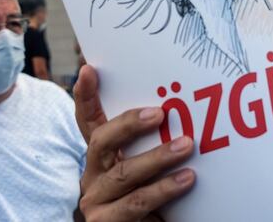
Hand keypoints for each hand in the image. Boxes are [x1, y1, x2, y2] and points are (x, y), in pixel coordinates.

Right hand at [73, 65, 195, 221]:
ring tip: (187, 146)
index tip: (89, 69)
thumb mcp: (146, 166)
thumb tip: (175, 106)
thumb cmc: (148, 196)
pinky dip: (164, 189)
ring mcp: (97, 200)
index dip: (85, 96)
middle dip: (129, 124)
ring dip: (157, 157)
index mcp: (100, 156)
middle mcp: (93, 175)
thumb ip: (149, 142)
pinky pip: (137, 202)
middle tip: (160, 113)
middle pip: (101, 141)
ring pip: (123, 173)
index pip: (88, 120)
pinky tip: (186, 179)